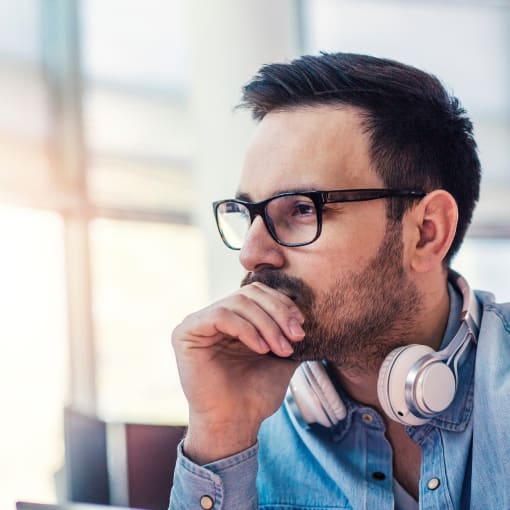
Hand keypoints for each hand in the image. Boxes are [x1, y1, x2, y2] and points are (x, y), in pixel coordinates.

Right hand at [171, 281, 304, 463]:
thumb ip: (289, 328)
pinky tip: (261, 348)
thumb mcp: (282, 353)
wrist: (236, 423)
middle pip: (250, 293)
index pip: (259, 293)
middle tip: (296, 337)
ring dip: (267, 324)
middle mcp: (215, 316)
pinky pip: (220, 315)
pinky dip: (247, 329)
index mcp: (235, 318)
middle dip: (278, 313)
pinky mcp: (186, 332)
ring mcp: (199, 322)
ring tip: (281, 348)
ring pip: (238, 302)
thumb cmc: (256, 392)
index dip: (283, 304)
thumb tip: (305, 307)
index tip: (302, 326)